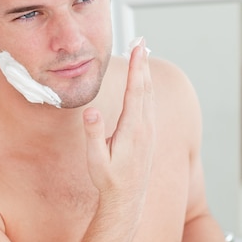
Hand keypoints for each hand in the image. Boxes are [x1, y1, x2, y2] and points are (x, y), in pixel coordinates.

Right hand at [82, 39, 154, 216]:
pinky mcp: (149, 135)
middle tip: (141, 41)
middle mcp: (145, 127)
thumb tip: (91, 110)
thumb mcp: (96, 159)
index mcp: (132, 129)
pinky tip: (144, 84)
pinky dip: (147, 88)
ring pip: (150, 95)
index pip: (136, 91)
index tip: (138, 48)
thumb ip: (93, 134)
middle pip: (146, 88)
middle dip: (143, 63)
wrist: (127, 200)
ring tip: (143, 55)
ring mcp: (149, 131)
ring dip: (146, 74)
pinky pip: (150, 105)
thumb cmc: (108, 180)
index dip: (137, 67)